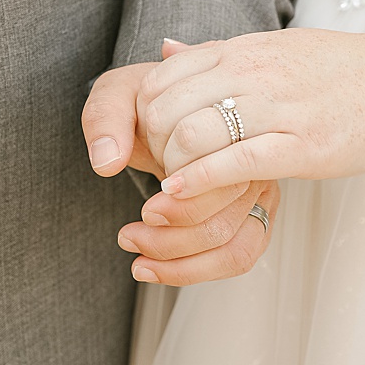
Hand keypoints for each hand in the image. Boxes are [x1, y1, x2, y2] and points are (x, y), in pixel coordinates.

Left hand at [83, 58, 280, 284]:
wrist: (157, 107)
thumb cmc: (140, 101)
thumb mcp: (116, 93)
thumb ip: (107, 118)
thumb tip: (107, 163)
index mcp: (229, 126)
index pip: (222, 180)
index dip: (185, 205)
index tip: (145, 210)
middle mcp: (252, 159)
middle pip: (228, 218)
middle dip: (174, 239)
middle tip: (128, 235)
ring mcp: (258, 188)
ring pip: (234, 246)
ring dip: (180, 262)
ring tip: (134, 255)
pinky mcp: (253, 212)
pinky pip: (238, 256)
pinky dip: (195, 271)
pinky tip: (153, 269)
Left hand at [136, 32, 364, 200]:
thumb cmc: (339, 70)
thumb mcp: (272, 47)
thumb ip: (216, 54)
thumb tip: (164, 49)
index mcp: (240, 50)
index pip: (159, 79)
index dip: (143, 116)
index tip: (152, 140)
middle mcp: (252, 72)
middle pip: (165, 109)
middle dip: (152, 146)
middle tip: (159, 168)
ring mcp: (279, 108)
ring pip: (192, 135)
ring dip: (171, 168)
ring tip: (173, 185)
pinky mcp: (305, 145)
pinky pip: (235, 162)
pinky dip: (198, 181)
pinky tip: (181, 194)